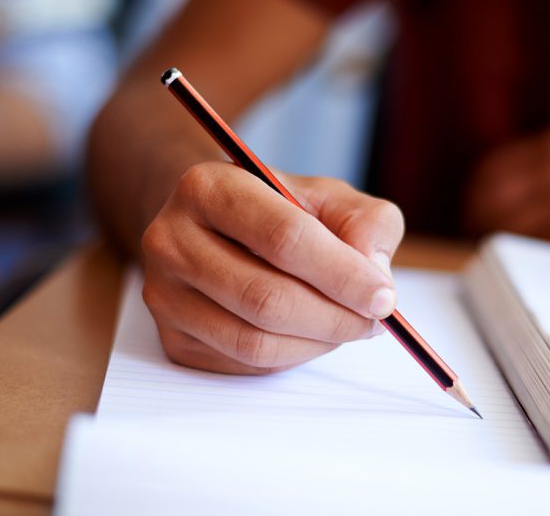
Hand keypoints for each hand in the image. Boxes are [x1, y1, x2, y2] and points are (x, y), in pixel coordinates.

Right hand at [141, 162, 403, 373]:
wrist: (216, 226)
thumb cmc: (278, 210)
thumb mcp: (329, 197)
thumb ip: (366, 222)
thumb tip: (374, 275)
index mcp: (208, 187)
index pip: (283, 238)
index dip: (342, 274)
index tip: (384, 297)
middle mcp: (171, 239)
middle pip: (266, 298)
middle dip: (334, 317)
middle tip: (375, 320)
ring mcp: (164, 294)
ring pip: (254, 341)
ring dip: (317, 343)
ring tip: (348, 325)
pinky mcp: (172, 338)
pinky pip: (244, 363)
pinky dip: (292, 356)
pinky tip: (310, 333)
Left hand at [463, 125, 549, 258]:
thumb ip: (541, 171)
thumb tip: (488, 202)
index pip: (487, 172)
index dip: (475, 199)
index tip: (476, 219)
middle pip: (484, 200)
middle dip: (478, 226)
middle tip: (483, 248)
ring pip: (499, 228)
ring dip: (494, 248)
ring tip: (504, 263)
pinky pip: (524, 251)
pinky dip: (517, 263)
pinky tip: (526, 272)